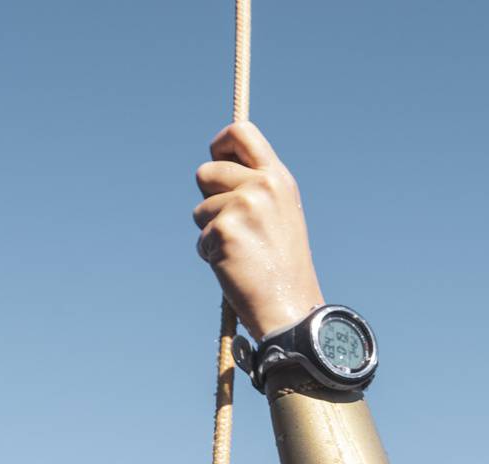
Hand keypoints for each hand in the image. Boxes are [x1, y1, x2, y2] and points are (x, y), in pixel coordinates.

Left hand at [193, 122, 325, 338]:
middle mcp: (263, 186)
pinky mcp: (224, 231)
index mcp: (278, 178)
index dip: (219, 143)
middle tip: (233, 227)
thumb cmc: (282, 266)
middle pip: (206, 172)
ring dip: (210, 232)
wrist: (289, 306)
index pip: (241, 131)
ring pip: (200, 210)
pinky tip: (235, 267)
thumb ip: (255, 187)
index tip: (216, 159)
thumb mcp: (279, 214)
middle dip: (209, 199)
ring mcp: (243, 207)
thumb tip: (213, 171)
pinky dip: (211, 255)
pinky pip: (201, 238)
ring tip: (241, 252)